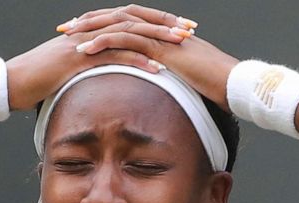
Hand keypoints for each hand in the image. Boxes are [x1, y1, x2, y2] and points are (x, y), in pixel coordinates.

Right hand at [6, 13, 186, 110]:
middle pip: (135, 20)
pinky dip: (137, 61)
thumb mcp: (71, 69)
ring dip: (158, 38)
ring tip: (182, 45)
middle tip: (191, 29)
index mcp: (93, 30)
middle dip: (165, 23)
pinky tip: (157, 68)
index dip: (157, 21)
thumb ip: (92, 65)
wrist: (13, 82)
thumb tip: (109, 74)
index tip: (181, 28)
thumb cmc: (40, 80)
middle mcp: (92, 30)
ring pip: (129, 34)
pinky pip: (113, 56)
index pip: (131, 20)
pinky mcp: (79, 58)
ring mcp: (85, 41)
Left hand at [59, 4, 239, 109]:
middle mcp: (160, 30)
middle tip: (64, 28)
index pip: (126, 24)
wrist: (234, 84)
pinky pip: (128, 40)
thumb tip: (156, 87)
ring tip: (67, 37)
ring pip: (118, 24)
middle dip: (89, 22)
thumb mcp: (185, 80)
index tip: (80, 33)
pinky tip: (85, 50)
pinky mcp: (162, 47)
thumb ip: (169, 77)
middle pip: (117, 18)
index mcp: (162, 34)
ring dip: (90, 29)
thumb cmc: (215, 86)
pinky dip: (104, 43)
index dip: (102, 27)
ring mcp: (161, 36)